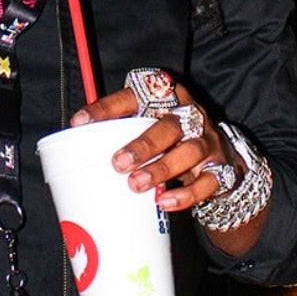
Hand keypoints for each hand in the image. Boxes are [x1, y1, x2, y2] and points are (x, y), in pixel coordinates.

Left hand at [68, 83, 241, 216]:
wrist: (220, 162)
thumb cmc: (171, 143)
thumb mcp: (151, 129)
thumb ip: (123, 132)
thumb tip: (75, 146)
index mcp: (168, 99)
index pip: (138, 94)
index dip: (109, 106)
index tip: (81, 122)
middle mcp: (191, 115)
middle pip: (169, 124)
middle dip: (142, 144)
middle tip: (117, 163)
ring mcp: (208, 142)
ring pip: (189, 151)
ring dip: (161, 168)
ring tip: (136, 184)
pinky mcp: (221, 168)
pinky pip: (207, 181)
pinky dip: (187, 194)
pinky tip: (165, 202)